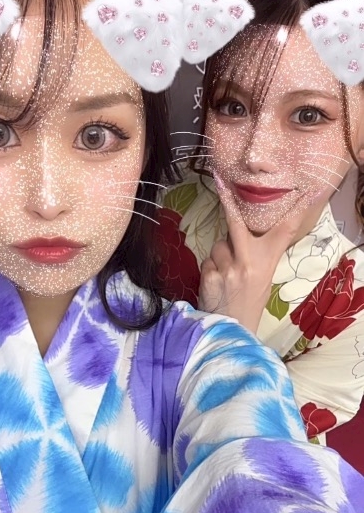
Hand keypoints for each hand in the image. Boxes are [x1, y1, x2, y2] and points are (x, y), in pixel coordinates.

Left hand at [198, 177, 324, 333]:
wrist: (232, 329)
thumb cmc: (251, 303)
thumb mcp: (264, 280)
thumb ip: (259, 257)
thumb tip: (247, 234)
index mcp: (267, 263)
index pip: (283, 233)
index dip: (294, 213)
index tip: (304, 193)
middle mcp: (247, 262)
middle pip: (236, 224)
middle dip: (228, 203)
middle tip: (220, 184)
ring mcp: (226, 268)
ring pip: (218, 245)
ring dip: (221, 253)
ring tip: (226, 271)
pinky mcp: (208, 274)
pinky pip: (207, 261)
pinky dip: (211, 268)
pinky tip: (217, 282)